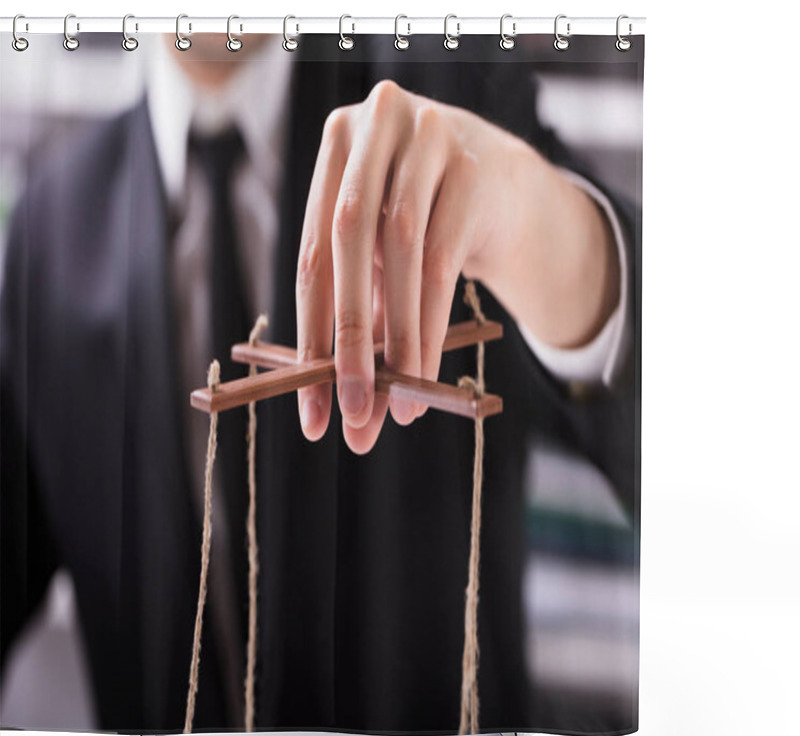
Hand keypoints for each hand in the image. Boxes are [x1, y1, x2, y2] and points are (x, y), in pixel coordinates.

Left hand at [296, 80, 618, 453]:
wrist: (507, 185)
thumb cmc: (428, 223)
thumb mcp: (383, 257)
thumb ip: (360, 314)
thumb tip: (341, 405)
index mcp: (337, 144)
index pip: (313, 254)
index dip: (308, 340)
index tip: (314, 413)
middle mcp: (375, 123)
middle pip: (347, 242)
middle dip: (347, 342)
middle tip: (354, 415)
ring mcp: (428, 136)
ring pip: (402, 254)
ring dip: (398, 341)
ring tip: (400, 404)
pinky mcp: (474, 166)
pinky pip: (445, 260)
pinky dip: (431, 324)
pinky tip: (426, 371)